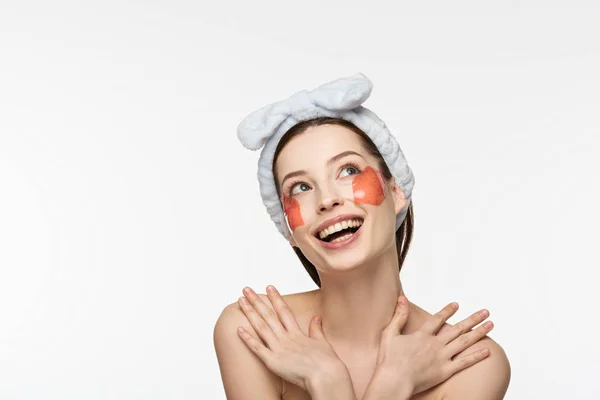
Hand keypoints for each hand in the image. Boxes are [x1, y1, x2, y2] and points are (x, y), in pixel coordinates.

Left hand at [236, 285, 349, 392]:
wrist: (326, 376)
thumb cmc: (327, 363)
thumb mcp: (322, 342)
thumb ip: (316, 329)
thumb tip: (316, 317)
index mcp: (297, 333)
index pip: (284, 310)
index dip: (275, 298)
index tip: (268, 287)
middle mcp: (286, 338)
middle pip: (268, 315)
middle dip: (257, 301)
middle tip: (246, 289)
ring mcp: (279, 348)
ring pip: (261, 327)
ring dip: (250, 313)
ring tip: (241, 301)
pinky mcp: (273, 361)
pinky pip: (257, 348)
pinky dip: (248, 339)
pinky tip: (239, 329)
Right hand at [372, 295, 493, 395]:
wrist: (394, 380)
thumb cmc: (389, 360)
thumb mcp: (390, 334)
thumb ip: (399, 316)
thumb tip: (402, 298)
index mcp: (422, 335)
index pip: (438, 319)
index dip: (448, 311)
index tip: (457, 305)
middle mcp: (435, 344)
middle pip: (457, 328)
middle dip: (473, 318)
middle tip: (485, 311)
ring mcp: (442, 357)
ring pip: (464, 342)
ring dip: (479, 332)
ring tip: (490, 324)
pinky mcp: (445, 371)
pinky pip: (465, 362)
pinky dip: (477, 356)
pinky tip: (488, 351)